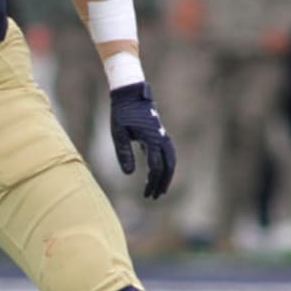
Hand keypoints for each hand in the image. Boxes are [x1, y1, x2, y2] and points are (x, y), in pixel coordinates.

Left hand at [109, 81, 175, 199]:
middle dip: (163, 183)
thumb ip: (123, 153)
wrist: (130, 94)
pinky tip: (160, 174)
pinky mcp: (160, 134)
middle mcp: (161, 138)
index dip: (152, 183)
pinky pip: (169, 153)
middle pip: (168, 166)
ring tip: (161, 189)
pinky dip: (168, 165)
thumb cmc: (121, 113)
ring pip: (172, 160)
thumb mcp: (118, 133)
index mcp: (151, 139)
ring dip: (168, 176)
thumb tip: (129, 174)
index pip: (156, 167)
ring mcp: (162, 135)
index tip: (146, 194)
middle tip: (155, 196)